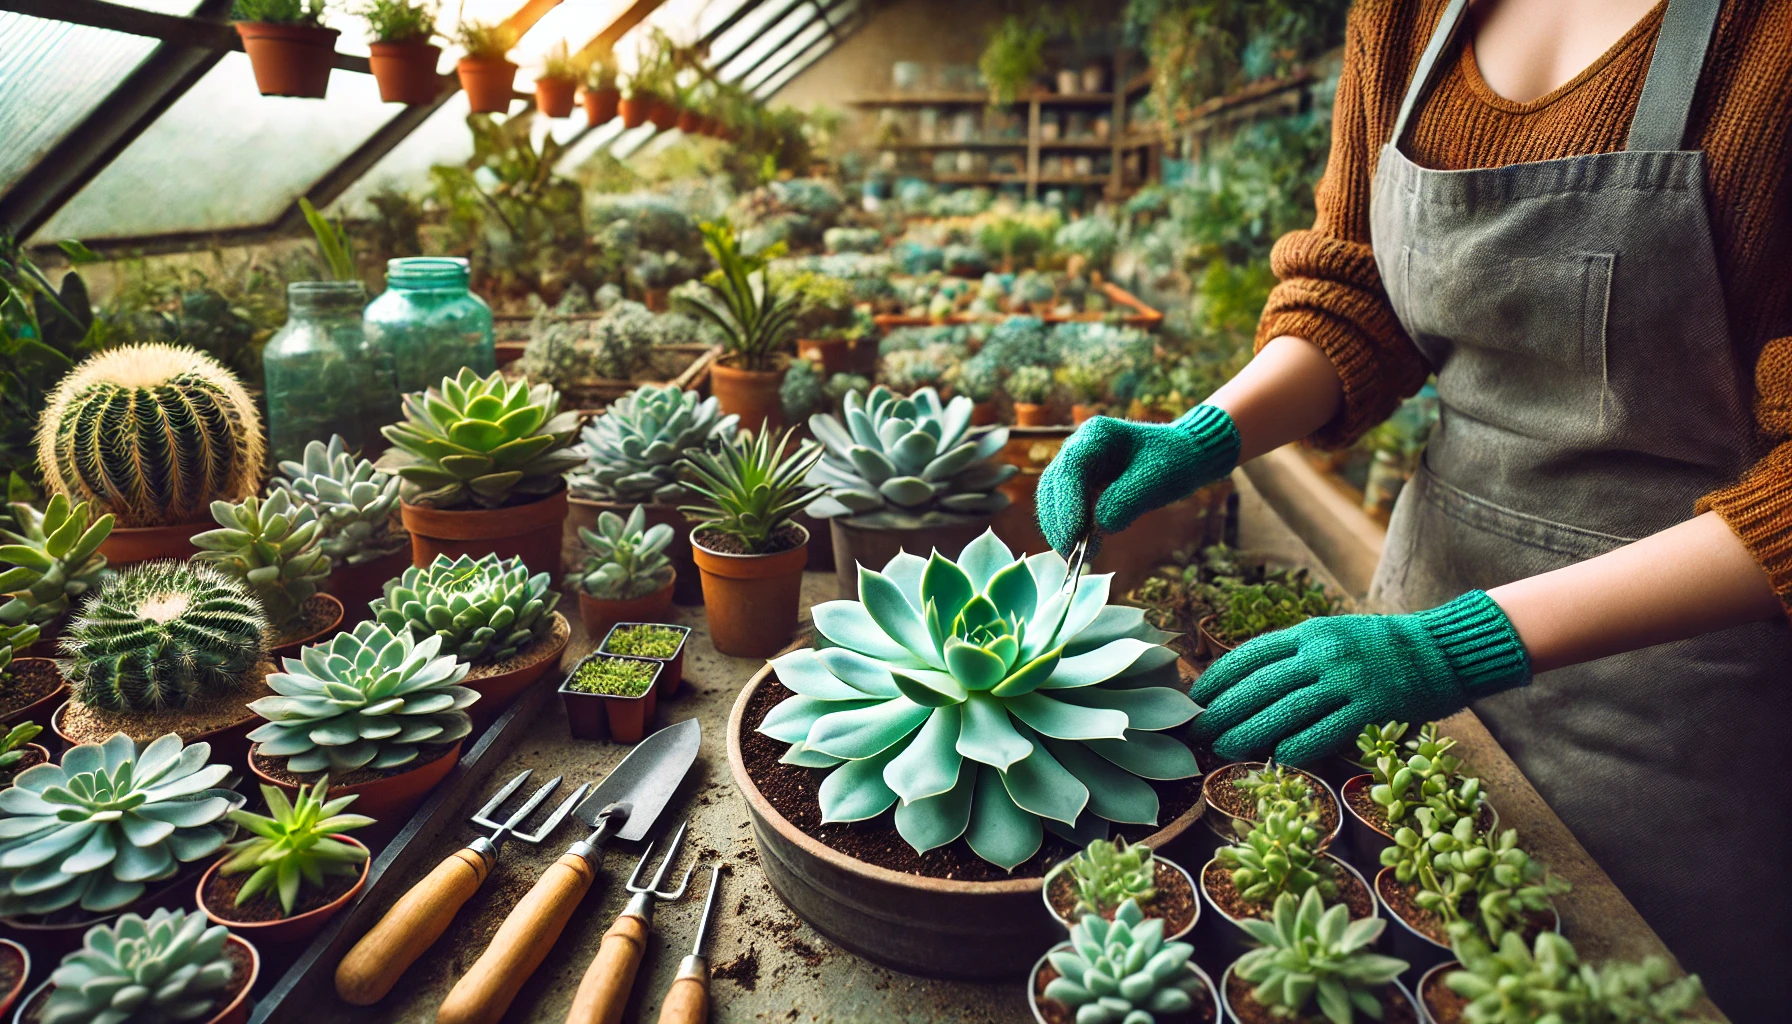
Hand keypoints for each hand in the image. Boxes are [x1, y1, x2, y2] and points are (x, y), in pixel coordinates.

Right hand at [1035, 405, 1240, 554]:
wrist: (1184, 456)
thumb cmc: (1174, 461)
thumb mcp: (1157, 478)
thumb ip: (1127, 500)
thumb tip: (1099, 526)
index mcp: (1097, 434)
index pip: (1071, 468)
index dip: (1067, 503)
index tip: (1074, 536)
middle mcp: (1079, 446)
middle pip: (1054, 484)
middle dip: (1059, 521)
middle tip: (1071, 554)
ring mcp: (1077, 465)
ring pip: (1054, 498)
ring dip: (1060, 528)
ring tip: (1075, 556)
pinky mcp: (1081, 484)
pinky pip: (1065, 507)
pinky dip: (1070, 528)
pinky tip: (1082, 548)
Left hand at [1188, 591, 1530, 763]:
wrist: (1442, 650)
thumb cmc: (1381, 649)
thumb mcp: (1333, 636)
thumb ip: (1296, 656)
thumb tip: (1248, 685)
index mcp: (1309, 632)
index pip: (1251, 654)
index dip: (1218, 677)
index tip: (1194, 698)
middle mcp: (1322, 651)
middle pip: (1259, 684)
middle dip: (1222, 710)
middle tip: (1196, 732)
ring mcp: (1347, 679)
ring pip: (1285, 710)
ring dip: (1249, 732)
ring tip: (1223, 749)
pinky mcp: (1371, 706)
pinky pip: (1325, 730)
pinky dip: (1297, 746)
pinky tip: (1275, 759)